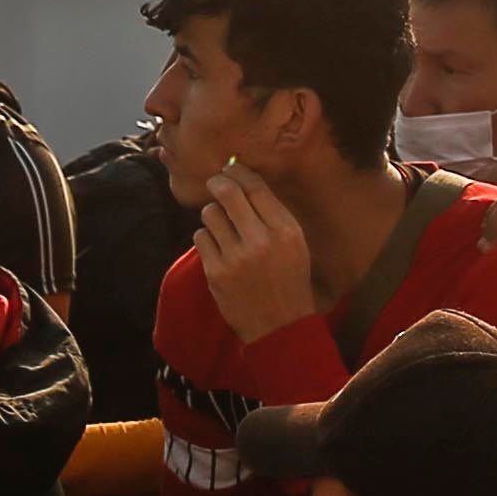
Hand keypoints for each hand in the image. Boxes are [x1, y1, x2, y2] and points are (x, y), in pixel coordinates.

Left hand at [192, 160, 320, 345]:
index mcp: (285, 230)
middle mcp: (261, 240)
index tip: (230, 169)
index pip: (255, 186)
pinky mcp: (216, 272)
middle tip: (216, 183)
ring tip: (222, 227)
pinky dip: (207, 239)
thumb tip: (245, 181)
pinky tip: (218, 248)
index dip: (238, 171)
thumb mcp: (296, 244)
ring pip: (210, 213)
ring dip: (213, 216)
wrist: (279, 326)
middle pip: (227, 192)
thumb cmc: (289, 280)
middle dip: (218, 183)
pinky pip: (200, 237)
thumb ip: (274, 215)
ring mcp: (236, 257)